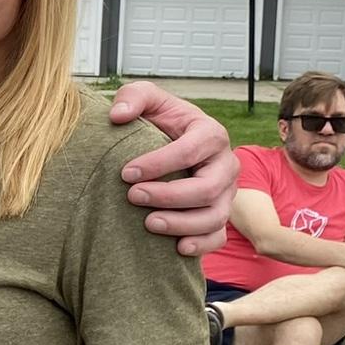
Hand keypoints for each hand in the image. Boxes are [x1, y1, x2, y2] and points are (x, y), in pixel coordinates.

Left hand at [109, 81, 238, 256]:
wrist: (166, 145)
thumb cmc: (157, 121)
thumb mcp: (146, 99)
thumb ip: (133, 96)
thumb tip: (118, 115)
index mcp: (211, 133)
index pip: (192, 150)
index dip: (160, 163)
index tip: (126, 173)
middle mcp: (225, 165)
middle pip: (206, 188)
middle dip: (169, 196)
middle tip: (133, 196)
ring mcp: (225, 194)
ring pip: (215, 216)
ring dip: (181, 223)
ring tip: (148, 223)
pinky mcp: (219, 216)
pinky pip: (218, 236)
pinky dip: (201, 245)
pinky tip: (177, 248)